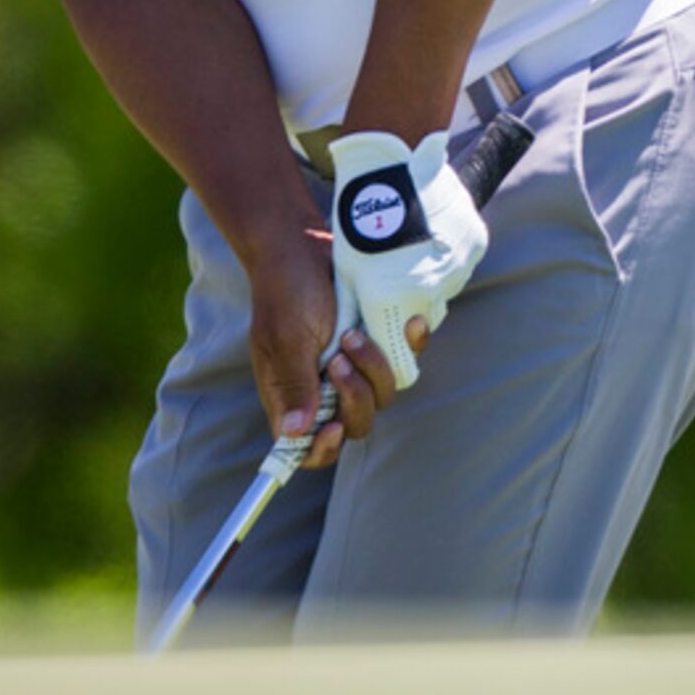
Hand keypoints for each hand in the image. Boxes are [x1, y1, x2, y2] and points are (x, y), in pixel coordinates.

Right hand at [242, 225, 421, 469]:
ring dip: (374, 367)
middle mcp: (325, 386)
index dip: (323, 449)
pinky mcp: (378, 341)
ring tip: (353, 334)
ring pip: (384, 393)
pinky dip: (408, 345)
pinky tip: (407, 324)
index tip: (331, 428)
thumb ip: (294, 384)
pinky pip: (405, 358)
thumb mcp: (286, 338)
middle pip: (355, 423)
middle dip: (355, 398)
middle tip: (339, 359)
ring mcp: (354, 364)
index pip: (309, 446)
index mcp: (293, 395)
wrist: (302, 245)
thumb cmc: (285, 291)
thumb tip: (293, 433)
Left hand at [326, 128, 491, 388]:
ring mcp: (457, 267)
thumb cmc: (358, 219)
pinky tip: (427, 237)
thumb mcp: (347, 271)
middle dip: (409, 311)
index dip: (391, 348)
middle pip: (425, 321)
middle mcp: (430, 291)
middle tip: (392, 279)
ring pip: (445, 292)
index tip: (383, 333)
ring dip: (430, 283)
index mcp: (392, 301)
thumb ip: (355, 311)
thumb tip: (353, 339)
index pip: (401, 356)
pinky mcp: (473, 244)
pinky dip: (445, 259)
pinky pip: (460, 265)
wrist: (390, 166)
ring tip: (408, 250)